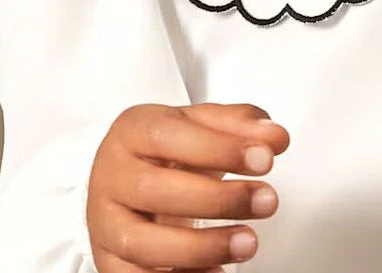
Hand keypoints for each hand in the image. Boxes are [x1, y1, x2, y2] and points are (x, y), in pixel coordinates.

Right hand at [87, 102, 289, 271]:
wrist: (126, 174)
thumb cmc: (168, 148)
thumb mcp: (202, 123)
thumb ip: (241, 125)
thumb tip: (275, 139)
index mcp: (133, 131)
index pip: (171, 136)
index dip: (220, 149)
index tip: (265, 159)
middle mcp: (112, 176)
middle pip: (155, 190)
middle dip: (218, 200)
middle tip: (268, 201)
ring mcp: (105, 223)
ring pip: (142, 243)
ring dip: (201, 248)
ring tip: (248, 243)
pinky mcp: (109, 263)